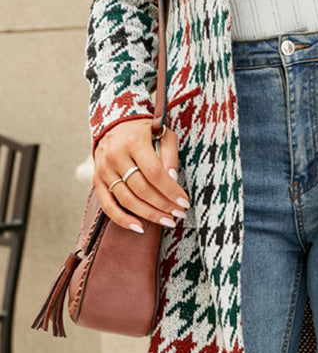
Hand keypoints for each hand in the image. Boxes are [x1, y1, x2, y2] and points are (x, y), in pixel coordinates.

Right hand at [93, 118, 189, 233]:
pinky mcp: (97, 180)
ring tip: (167, 220)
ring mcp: (104, 169)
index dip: (170, 190)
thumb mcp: (163, 133)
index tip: (184, 202)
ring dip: (148, 214)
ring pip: (127, 199)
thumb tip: (172, 179)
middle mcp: (116, 156)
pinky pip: (108, 205)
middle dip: (163, 205)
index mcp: (134, 141)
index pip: (154, 172)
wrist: (115, 125)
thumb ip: (169, 154)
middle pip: (141, 189)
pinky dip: (122, 220)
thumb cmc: (145, 131)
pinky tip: (139, 227)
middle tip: (179, 214)